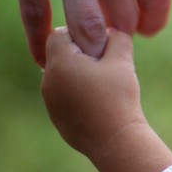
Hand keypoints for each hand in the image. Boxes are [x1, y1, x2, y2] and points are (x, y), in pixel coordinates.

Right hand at [0, 0, 171, 65]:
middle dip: (118, 33)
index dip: (150, 23)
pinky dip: (40, 42)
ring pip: (85, 27)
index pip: (156, 2)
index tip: (141, 28)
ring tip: (82, 48)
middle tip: (107, 34)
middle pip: (123, 20)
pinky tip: (43, 56)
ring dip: (86, 44)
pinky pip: (34, 14)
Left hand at [41, 27, 143, 158]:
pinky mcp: (57, 117)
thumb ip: (117, 37)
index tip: (100, 46)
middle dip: (79, 54)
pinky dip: (78, 93)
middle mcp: (48, 80)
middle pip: (59, 54)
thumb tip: (112, 30)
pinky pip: (64, 95)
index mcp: (59, 63)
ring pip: (61, 75)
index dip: (80, 33)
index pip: (59, 33)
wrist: (115, 141)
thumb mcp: (123, 61)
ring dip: (78, 73)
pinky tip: (99, 102)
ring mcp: (50, 101)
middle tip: (105, 64)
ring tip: (104, 85)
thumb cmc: (118, 98)